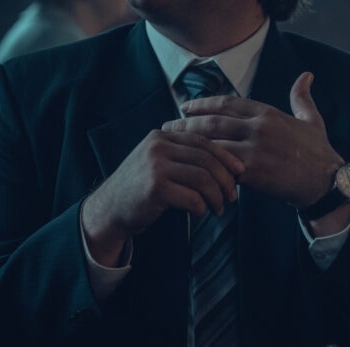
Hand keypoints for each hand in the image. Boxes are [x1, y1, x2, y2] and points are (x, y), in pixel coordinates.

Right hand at [81, 129, 243, 265]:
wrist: (109, 209)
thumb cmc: (139, 188)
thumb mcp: (157, 161)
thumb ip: (181, 154)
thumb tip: (224, 161)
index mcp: (161, 136)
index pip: (203, 140)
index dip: (226, 156)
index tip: (240, 171)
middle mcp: (158, 146)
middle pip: (207, 158)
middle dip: (225, 179)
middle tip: (233, 196)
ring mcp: (155, 166)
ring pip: (203, 178)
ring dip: (217, 197)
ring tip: (219, 209)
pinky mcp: (155, 188)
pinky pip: (192, 198)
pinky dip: (202, 209)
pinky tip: (199, 214)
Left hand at [162, 72, 340, 207]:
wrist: (327, 182)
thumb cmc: (319, 153)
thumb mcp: (312, 120)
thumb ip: (302, 98)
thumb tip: (307, 75)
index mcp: (268, 112)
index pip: (227, 103)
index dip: (203, 103)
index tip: (185, 106)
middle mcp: (260, 126)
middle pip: (213, 120)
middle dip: (187, 122)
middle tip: (168, 125)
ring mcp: (255, 148)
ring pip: (213, 141)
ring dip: (189, 142)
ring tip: (171, 144)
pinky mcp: (253, 170)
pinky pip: (221, 164)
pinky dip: (204, 164)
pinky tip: (189, 166)